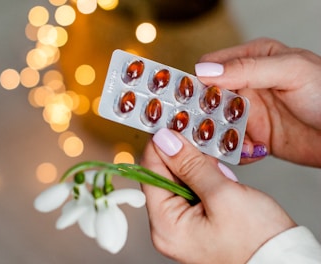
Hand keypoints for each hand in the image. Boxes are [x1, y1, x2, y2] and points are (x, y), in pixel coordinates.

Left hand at [140, 128, 295, 263]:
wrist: (282, 260)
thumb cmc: (257, 240)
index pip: (150, 175)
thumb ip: (190, 165)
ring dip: (195, 165)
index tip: (170, 126)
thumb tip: (165, 141)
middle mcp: (169, 227)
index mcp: (166, 226)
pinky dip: (203, 176)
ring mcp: (183, 225)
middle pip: (163, 177)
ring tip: (213, 160)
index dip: (159, 147)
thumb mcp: (222, 194)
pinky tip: (217, 172)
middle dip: (181, 156)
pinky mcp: (197, 220)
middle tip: (197, 138)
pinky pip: (192, 190)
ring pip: (180, 181)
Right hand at [195, 38, 320, 166]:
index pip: (209, 68)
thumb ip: (246, 69)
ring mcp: (249, 112)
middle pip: (208, 100)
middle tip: (204, 128)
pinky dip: (236, 151)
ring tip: (241, 143)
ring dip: (220, 137)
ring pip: (216, 125)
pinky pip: (232, 144)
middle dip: (204, 116)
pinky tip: (253, 152)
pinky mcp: (255, 136)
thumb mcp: (289, 71)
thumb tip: (204, 70)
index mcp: (251, 61)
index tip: (186, 101)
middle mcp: (246, 86)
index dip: (195, 84)